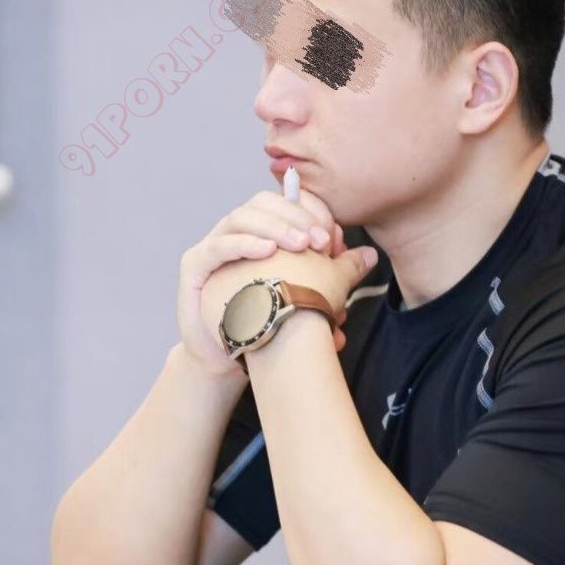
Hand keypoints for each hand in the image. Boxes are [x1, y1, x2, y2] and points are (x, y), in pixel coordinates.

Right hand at [177, 187, 359, 377]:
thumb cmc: (271, 323)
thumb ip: (338, 274)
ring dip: (275, 228)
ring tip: (301, 246)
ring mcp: (214, 245)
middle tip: (321, 242)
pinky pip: (218, 246)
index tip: (334, 238)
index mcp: (264, 232)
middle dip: (296, 218)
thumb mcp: (313, 297)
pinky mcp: (195, 265)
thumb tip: (369, 256)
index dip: (311, 212)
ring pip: (241, 217)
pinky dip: (243, 244)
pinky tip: (267, 251)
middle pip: (264, 204)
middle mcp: (238, 232)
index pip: (286, 203)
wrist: (231, 361)